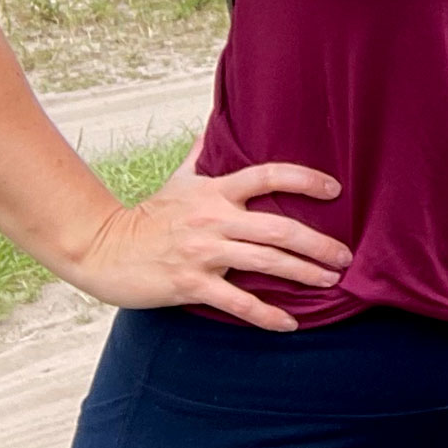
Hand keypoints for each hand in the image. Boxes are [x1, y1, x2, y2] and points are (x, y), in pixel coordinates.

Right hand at [64, 145, 350, 331]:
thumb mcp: (177, 179)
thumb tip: (217, 123)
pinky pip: (238, 302)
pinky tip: (290, 324)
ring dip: (304, 274)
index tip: (335, 189)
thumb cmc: (147, 216)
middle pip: (279, 228)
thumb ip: (203, 153)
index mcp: (216, 191)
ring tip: (330, 281)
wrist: (103, 251)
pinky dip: (267, 315)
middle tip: (344, 255)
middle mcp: (214, 219)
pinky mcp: (192, 285)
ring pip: (266, 263)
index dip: (305, 179)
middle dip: (318, 243)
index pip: (269, 176)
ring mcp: (204, 253)